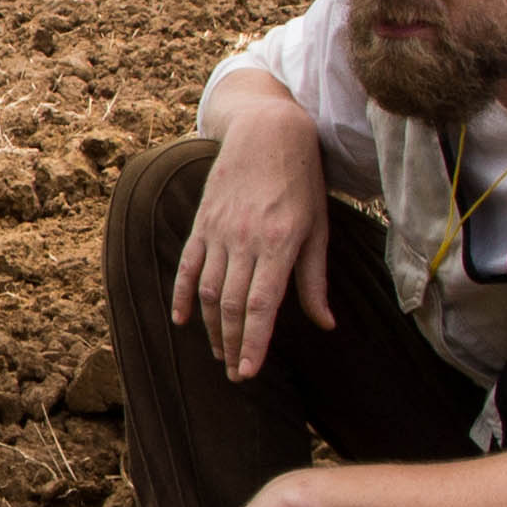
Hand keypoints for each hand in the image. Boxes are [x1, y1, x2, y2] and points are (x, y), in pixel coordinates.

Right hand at [170, 108, 328, 378]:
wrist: (267, 131)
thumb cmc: (302, 180)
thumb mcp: (318, 227)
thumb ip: (315, 279)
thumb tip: (326, 324)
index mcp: (280, 243)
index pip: (262, 305)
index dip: (254, 343)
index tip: (249, 372)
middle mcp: (245, 240)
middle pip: (232, 305)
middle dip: (233, 345)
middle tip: (236, 375)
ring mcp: (219, 232)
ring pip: (208, 291)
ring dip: (212, 328)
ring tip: (220, 353)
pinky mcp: (202, 223)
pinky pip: (187, 266)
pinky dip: (181, 296)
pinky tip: (181, 322)